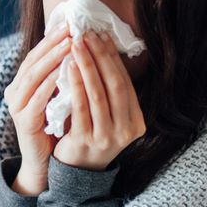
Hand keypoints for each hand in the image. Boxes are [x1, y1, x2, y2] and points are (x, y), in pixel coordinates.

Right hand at [4, 22, 70, 194]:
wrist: (45, 163)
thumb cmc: (56, 127)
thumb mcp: (59, 96)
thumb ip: (62, 75)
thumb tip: (81, 46)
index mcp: (22, 83)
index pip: (36, 55)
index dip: (52, 39)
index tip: (71, 23)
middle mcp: (15, 92)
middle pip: (33, 61)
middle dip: (53, 43)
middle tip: (71, 28)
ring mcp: (17, 107)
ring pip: (33, 76)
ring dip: (52, 59)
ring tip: (70, 45)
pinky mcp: (24, 122)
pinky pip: (36, 99)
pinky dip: (49, 85)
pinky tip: (63, 73)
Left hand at [52, 30, 146, 170]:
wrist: (75, 172)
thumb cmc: (90, 134)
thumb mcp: (107, 116)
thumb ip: (108, 91)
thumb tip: (102, 47)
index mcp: (136, 122)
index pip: (126, 83)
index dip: (113, 58)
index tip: (101, 35)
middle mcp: (126, 131)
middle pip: (116, 86)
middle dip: (102, 57)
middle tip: (88, 34)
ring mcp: (107, 138)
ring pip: (99, 94)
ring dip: (88, 66)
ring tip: (77, 44)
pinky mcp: (86, 141)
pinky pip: (81, 107)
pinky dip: (76, 85)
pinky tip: (69, 67)